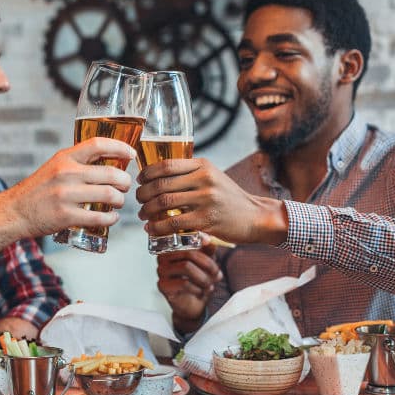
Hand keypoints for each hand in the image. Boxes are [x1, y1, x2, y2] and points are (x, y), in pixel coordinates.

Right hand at [7, 137, 136, 236]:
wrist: (15, 211)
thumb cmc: (39, 189)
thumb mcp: (56, 166)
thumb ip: (78, 162)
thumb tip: (110, 161)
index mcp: (65, 157)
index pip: (98, 144)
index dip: (120, 147)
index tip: (131, 154)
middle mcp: (66, 173)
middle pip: (111, 174)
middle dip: (125, 182)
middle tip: (126, 186)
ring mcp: (66, 195)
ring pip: (109, 195)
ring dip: (120, 200)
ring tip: (119, 202)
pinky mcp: (66, 216)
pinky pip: (99, 217)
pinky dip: (111, 218)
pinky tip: (112, 217)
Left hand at [136, 158, 287, 244]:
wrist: (256, 216)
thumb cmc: (230, 198)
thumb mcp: (213, 177)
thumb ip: (191, 174)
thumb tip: (160, 177)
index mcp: (203, 165)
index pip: (166, 165)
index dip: (147, 173)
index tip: (139, 180)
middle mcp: (204, 179)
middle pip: (161, 183)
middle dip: (143, 193)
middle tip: (138, 200)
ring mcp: (206, 199)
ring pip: (164, 202)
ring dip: (147, 210)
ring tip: (143, 215)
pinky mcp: (207, 219)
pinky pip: (174, 223)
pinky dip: (158, 227)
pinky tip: (151, 229)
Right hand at [157, 243, 221, 333]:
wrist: (193, 304)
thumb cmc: (198, 281)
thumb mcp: (207, 262)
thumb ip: (207, 250)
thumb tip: (208, 239)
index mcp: (173, 247)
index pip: (188, 242)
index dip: (204, 249)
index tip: (214, 256)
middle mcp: (163, 257)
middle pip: (188, 254)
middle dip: (207, 265)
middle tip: (217, 275)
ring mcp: (161, 271)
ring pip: (186, 267)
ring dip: (203, 278)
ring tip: (209, 285)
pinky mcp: (162, 286)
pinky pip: (183, 283)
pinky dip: (197, 288)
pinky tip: (200, 292)